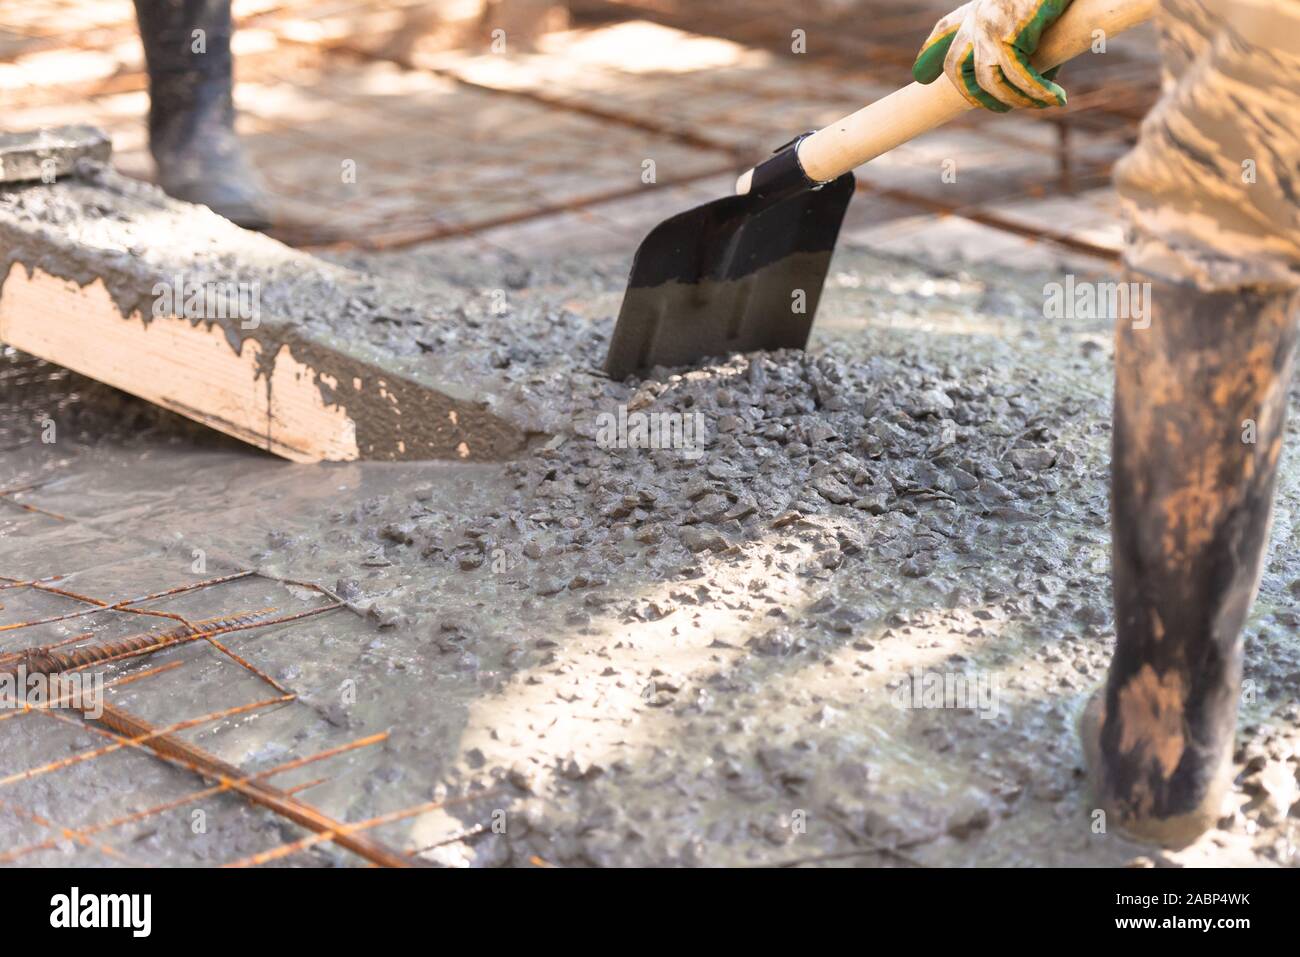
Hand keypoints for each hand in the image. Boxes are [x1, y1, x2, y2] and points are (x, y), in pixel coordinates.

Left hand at [912, 0, 1071, 111]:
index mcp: (976, 11)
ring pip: (991, 80)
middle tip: (1002, 109)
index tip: (922, 75)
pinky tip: (1055, 97)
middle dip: (977, 95)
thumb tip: (1041, 81)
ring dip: (1016, 98)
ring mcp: (988, 28)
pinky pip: (1019, 75)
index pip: (944, 31)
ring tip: (1039, 103)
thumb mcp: (1031, 13)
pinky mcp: (1009, 33)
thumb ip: (1026, 45)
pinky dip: (1038, 91)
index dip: (930, 55)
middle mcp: (975, 20)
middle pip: (958, 69)